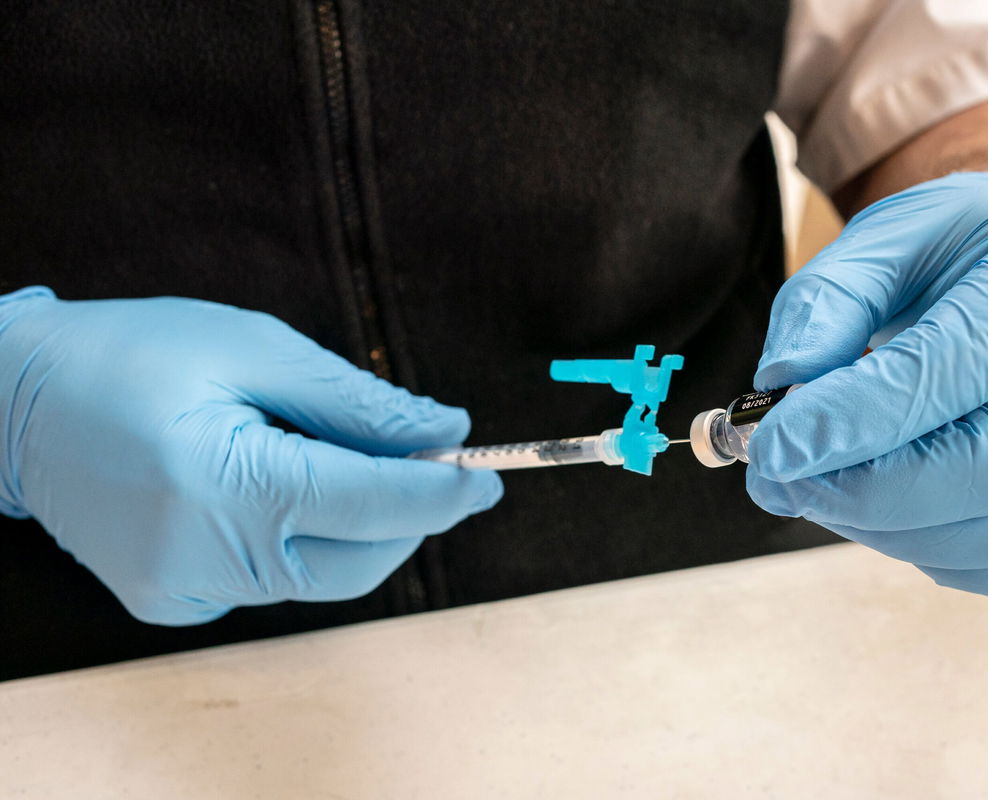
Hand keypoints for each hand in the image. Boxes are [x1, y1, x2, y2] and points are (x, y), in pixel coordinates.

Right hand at [0, 289, 501, 623]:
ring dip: (356, 529)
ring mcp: (181, 591)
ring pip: (317, 578)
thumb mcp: (253, 347)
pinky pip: (267, 585)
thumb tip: (443, 431)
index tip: (488, 476)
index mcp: (226, 484)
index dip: (442, 492)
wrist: (13, 401)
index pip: (372, 504)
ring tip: (344, 464)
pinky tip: (273, 492)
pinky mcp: (167, 603)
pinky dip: (298, 544)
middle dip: (410, 519)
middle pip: (357, 561)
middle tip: (436, 469)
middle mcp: (204, 557)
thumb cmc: (135, 353)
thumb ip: (357, 401)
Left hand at [748, 172, 987, 596]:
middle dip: (867, 488)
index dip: (856, 416)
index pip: (959, 366)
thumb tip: (782, 382)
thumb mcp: (883, 236)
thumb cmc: (951, 250)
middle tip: (780, 475)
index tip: (773, 443)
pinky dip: (925, 548)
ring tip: (818, 484)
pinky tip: (874, 504)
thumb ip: (828, 301)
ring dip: (887, 525)